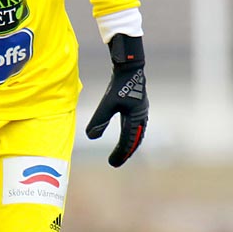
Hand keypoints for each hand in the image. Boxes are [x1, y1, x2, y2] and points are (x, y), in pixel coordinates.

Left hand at [85, 33, 146, 166]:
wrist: (130, 67)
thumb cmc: (119, 85)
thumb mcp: (107, 104)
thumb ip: (99, 120)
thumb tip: (90, 137)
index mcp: (135, 119)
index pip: (127, 142)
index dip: (120, 154)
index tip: (112, 163)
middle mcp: (141, 117)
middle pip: (134, 140)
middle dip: (126, 152)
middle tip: (116, 162)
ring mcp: (142, 112)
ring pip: (138, 134)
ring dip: (130, 144)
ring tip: (123, 152)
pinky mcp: (139, 106)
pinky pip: (138, 126)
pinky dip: (133, 134)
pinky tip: (127, 134)